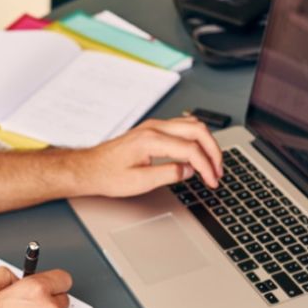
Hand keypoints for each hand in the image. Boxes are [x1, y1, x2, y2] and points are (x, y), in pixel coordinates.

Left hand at [73, 116, 223, 196]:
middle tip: (218, 172)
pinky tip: (199, 154)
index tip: (212, 181)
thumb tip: (189, 171)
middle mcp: (154, 128)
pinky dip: (197, 140)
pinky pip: (183, 128)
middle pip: (198, 131)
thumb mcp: (139, 182)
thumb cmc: (107, 175)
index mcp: (151, 140)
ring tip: (212, 164)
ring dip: (207, 144)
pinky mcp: (153, 130)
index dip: (206, 167)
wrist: (89, 168)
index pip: (191, 150)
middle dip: (213, 152)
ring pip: (193, 125)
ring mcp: (154, 126)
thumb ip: (167, 174)